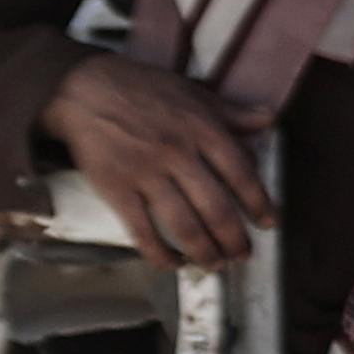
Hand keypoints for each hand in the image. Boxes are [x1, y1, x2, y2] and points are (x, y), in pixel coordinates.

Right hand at [41, 52, 268, 267]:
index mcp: (201, 129)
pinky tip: (173, 264)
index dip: (258, 202)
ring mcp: (146, 173)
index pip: (240, 172)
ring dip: (204, 252)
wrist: (83, 89)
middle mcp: (178, 153)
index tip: (268, 223)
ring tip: (215, 264)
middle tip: (242, 255)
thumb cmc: (143, 89)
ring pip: (184, 225)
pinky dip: (160, 254)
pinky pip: (142, 231)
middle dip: (234, 238)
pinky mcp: (116, 189)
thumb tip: (269, 119)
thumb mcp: (193, 93)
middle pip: (216, 207)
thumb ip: (231, 112)